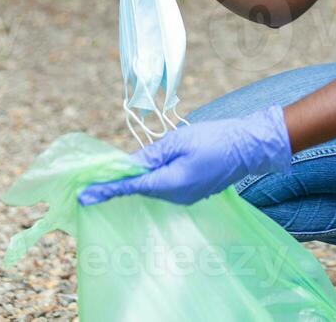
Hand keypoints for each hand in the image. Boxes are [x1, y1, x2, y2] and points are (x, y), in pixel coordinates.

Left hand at [78, 105, 291, 206]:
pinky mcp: (192, 193)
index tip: (85, 196)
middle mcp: (177, 196)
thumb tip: (128, 165)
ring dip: (141, 177)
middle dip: (122, 180)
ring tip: (131, 167)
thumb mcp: (180, 140)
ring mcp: (186, 197)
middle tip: (98, 178)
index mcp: (172, 182)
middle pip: (142, 187)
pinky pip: (166, 186)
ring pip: (153, 186)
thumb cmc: (216, 139)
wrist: (250, 146)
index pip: (132, 186)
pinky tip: (155, 166)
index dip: (106, 189)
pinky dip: (156, 178)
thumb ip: (151, 154)